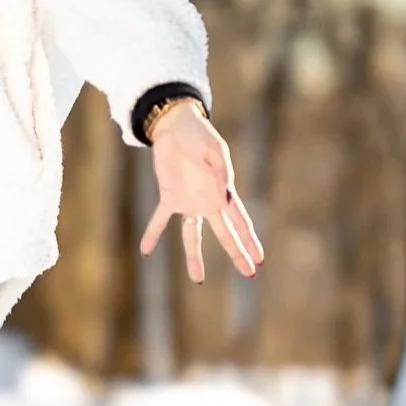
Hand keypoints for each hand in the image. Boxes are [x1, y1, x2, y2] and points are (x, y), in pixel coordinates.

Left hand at [137, 104, 263, 282]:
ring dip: (194, 257)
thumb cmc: (200, 136)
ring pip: (192, 236)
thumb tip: (225, 192)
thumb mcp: (215, 149)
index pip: (240, 221)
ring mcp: (188, 201)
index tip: (259, 259)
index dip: (250, 240)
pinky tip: (146, 250)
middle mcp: (207, 202)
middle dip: (237, 253)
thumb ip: (221, 170)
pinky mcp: (168, 195)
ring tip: (198, 279)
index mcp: (222, 192)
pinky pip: (159, 219)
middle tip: (249, 274)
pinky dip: (153, 234)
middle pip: (225, 234)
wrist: (175, 126)